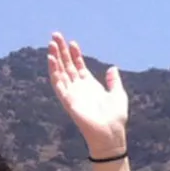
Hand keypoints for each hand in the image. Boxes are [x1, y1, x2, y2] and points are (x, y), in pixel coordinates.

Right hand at [47, 33, 127, 156]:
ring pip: (60, 72)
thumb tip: (112, 68)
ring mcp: (72, 93)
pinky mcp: (68, 101)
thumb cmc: (115, 118)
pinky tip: (51, 60)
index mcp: (89, 85)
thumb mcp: (118, 95)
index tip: (72, 42)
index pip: (78, 65)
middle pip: (67, 65)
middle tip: (56, 35)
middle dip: (61, 50)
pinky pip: (58, 84)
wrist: (111, 135)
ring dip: (55, 58)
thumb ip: (114, 81)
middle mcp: (78, 88)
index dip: (74, 54)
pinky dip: (54, 72)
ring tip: (51, 44)